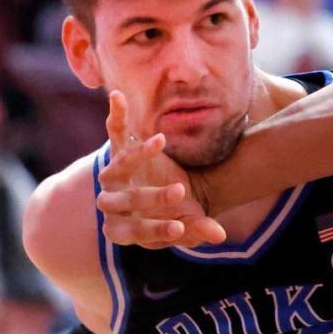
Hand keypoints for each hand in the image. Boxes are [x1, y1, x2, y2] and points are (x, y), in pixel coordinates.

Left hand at [95, 90, 226, 247]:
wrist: (170, 196)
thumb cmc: (177, 215)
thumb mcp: (189, 225)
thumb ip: (200, 230)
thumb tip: (221, 236)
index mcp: (122, 229)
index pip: (134, 232)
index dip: (157, 231)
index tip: (181, 226)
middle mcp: (111, 202)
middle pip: (126, 200)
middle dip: (154, 196)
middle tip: (181, 191)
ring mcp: (113, 175)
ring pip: (119, 164)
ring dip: (139, 154)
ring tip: (161, 142)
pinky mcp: (121, 150)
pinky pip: (116, 132)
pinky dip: (117, 115)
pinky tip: (118, 97)